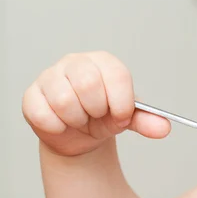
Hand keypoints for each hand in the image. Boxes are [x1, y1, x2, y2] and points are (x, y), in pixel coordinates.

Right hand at [22, 51, 169, 155]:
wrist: (79, 135)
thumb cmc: (104, 117)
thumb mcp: (128, 118)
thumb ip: (146, 121)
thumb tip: (163, 128)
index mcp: (104, 62)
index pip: (116, 75)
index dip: (122, 102)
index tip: (122, 116)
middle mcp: (76, 62)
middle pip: (88, 83)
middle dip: (98, 110)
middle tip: (97, 116)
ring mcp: (50, 76)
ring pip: (64, 100)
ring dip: (77, 120)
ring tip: (81, 119)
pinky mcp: (32, 95)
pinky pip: (43, 113)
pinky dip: (57, 127)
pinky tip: (62, 124)